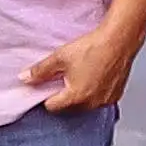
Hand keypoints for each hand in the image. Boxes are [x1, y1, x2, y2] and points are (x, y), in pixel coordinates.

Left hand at [23, 20, 139, 112]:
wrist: (120, 39)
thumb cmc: (94, 47)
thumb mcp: (60, 57)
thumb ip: (40, 71)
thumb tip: (25, 78)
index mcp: (75, 97)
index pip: (52, 106)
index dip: (47, 94)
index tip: (49, 83)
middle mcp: (92, 103)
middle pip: (69, 107)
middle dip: (65, 95)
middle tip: (66, 76)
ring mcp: (106, 100)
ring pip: (85, 104)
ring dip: (81, 94)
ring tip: (82, 74)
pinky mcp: (116, 95)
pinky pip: (100, 99)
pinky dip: (96, 91)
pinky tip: (96, 76)